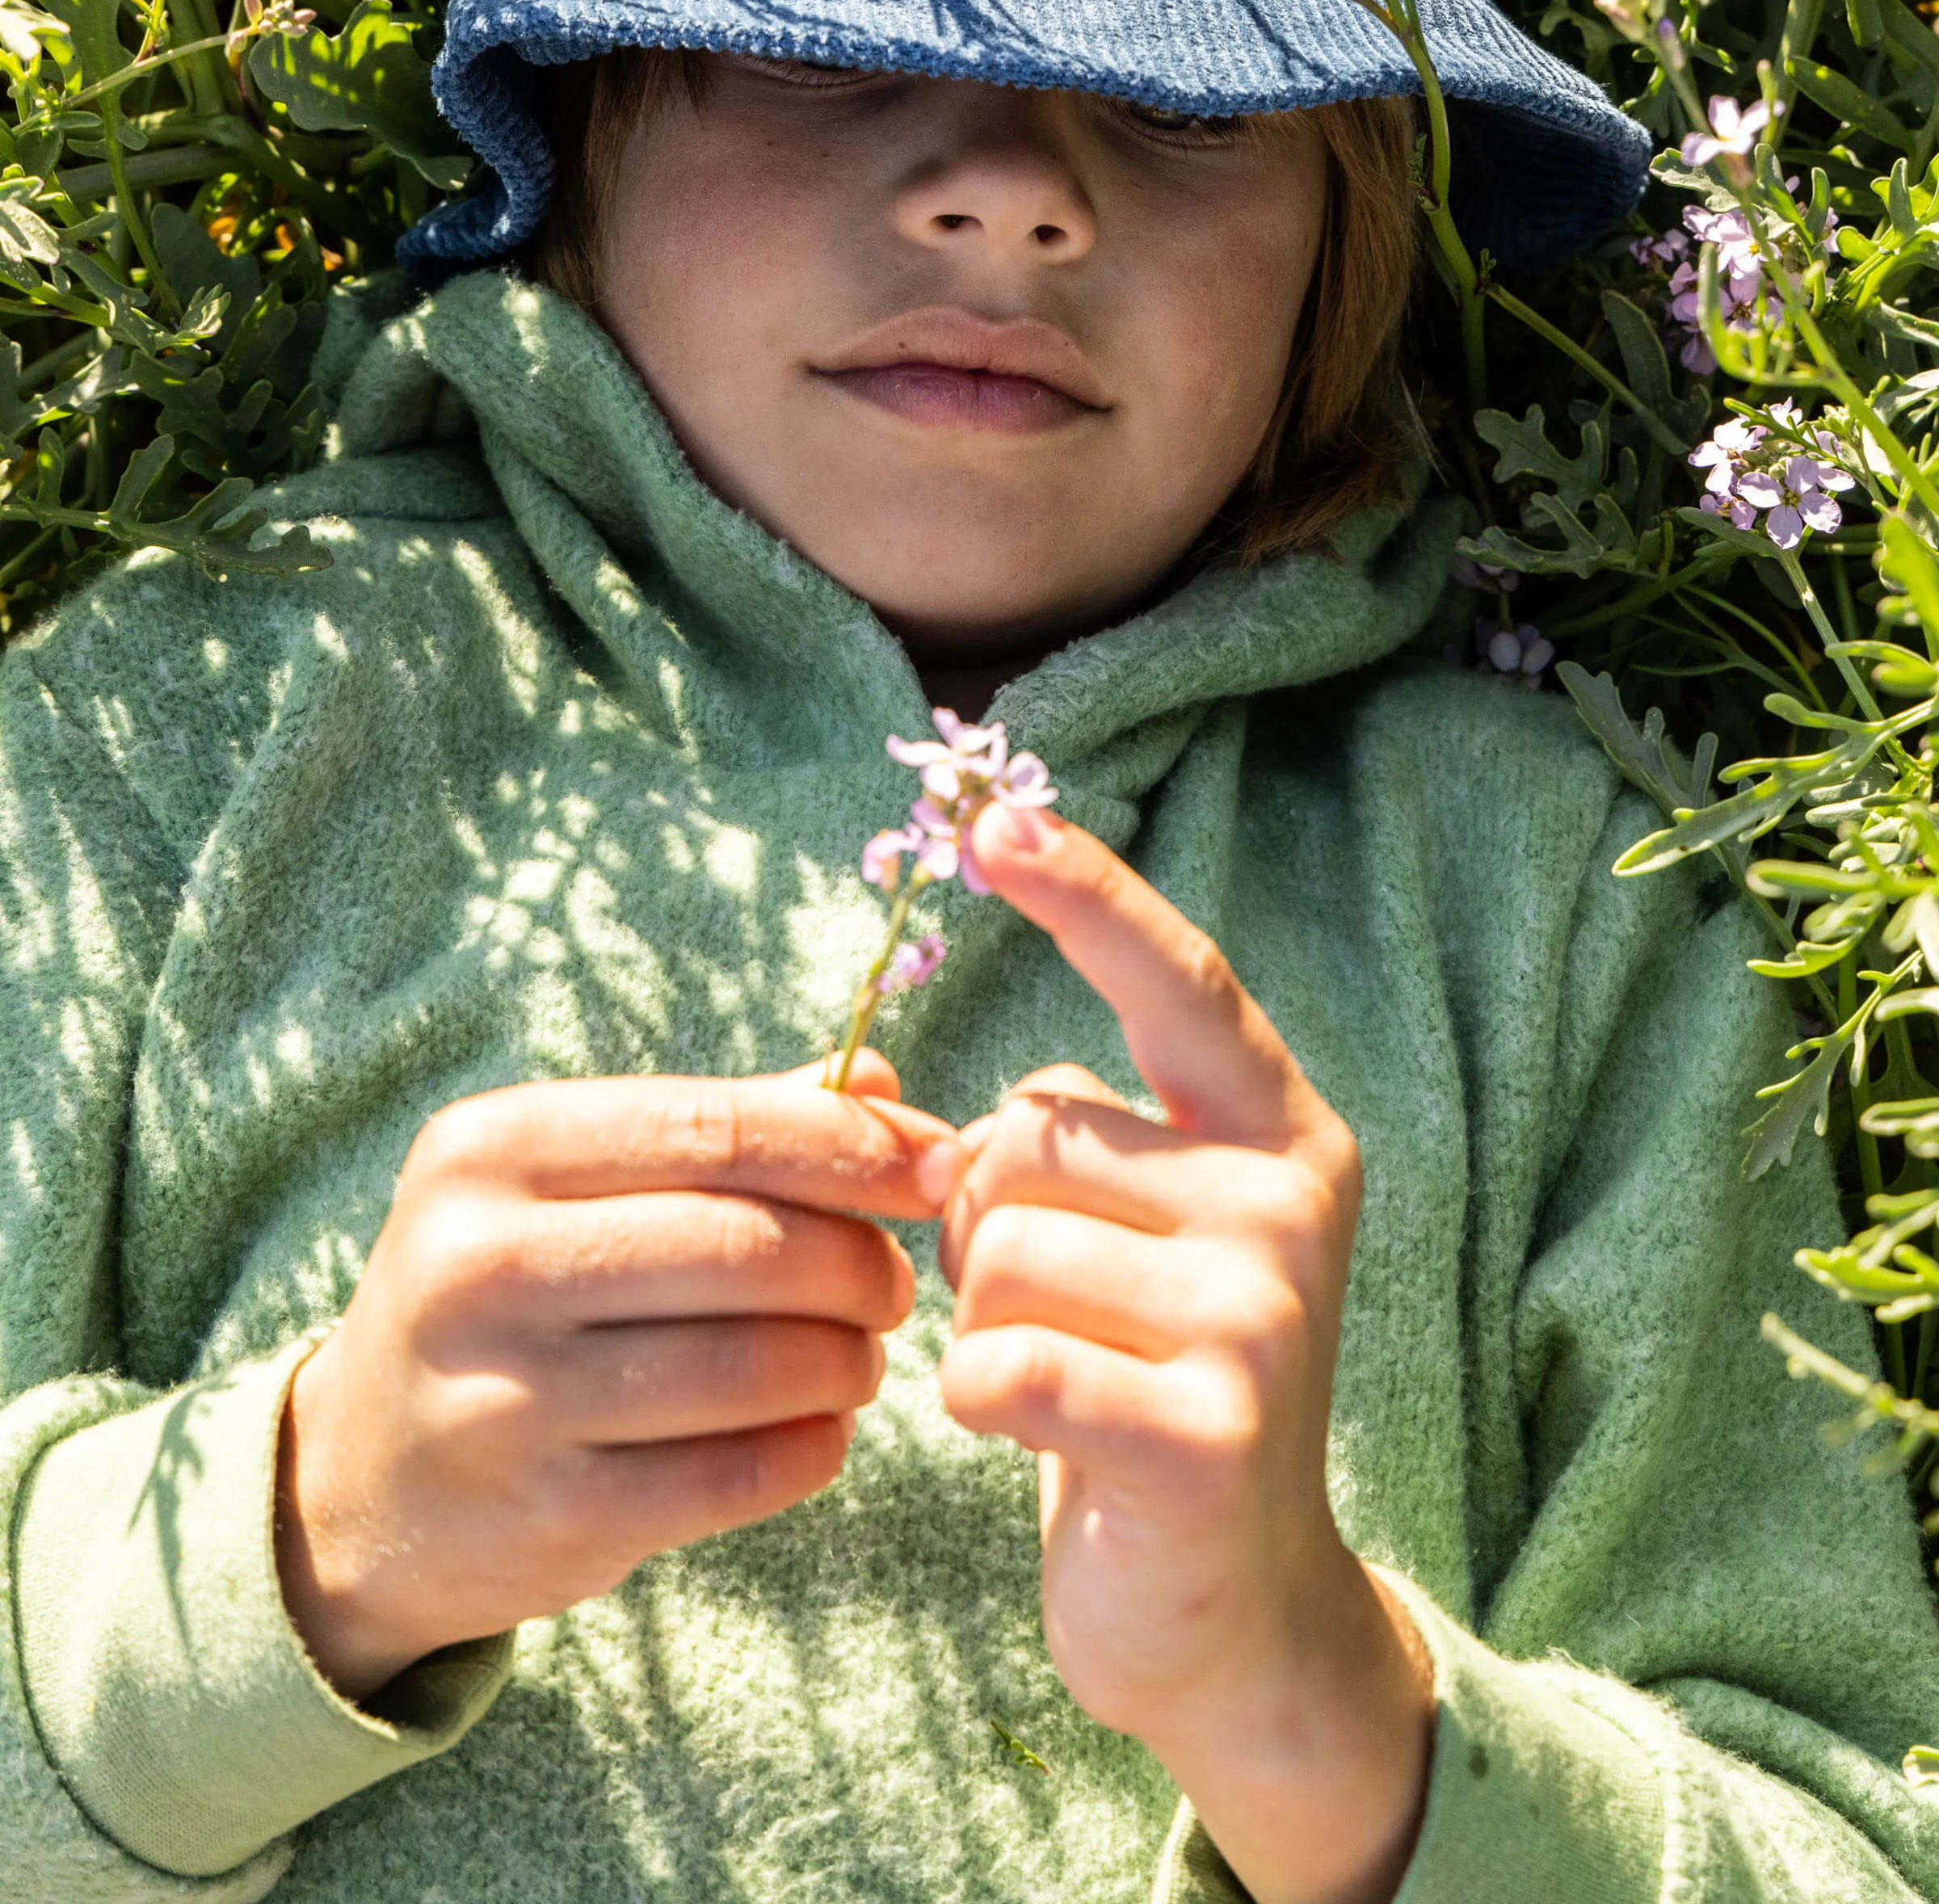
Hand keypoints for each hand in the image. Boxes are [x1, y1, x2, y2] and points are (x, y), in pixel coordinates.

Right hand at [277, 1051, 954, 1704]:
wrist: (357, 1480)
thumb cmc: (511, 1296)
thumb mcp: (568, 1183)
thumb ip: (724, 1127)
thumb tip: (885, 1081)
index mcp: (491, 1147)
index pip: (716, 1126)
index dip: (851, 1146)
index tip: (936, 1165)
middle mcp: (481, 1263)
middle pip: (748, 1246)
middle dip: (859, 1263)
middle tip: (892, 1283)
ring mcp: (505, 1398)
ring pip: (752, 1365)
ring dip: (847, 1361)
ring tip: (859, 1356)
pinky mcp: (545, 1515)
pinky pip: (735, 1476)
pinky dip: (811, 1448)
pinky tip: (819, 1429)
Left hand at [933, 804, 1433, 1903]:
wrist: (1235, 1609)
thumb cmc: (1146, 1386)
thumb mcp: (1128, 1238)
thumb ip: (1054, 1145)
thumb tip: (895, 1110)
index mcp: (1277, 1133)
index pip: (1176, 979)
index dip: (1086, 894)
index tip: (998, 820)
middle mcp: (1286, 1205)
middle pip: (1027, 1138)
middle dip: (989, 1221)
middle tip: (1062, 1309)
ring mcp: (1258, 1320)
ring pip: (998, 1251)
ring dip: (985, 1318)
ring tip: (1066, 1377)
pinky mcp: (1201, 1434)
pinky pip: (999, 1361)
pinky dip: (982, 1400)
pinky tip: (1044, 1434)